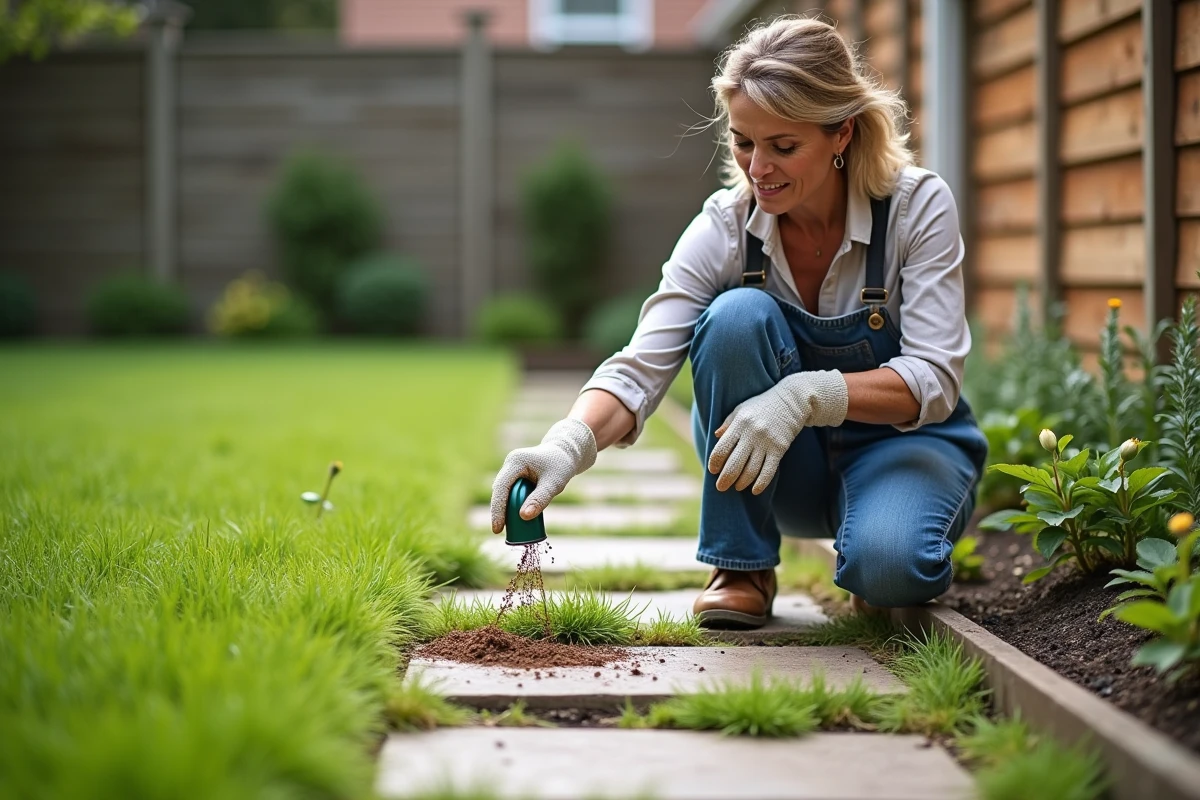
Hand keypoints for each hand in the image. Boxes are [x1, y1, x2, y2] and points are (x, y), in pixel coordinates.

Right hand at [489, 417, 597, 533]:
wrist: (566, 453)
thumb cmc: (561, 466)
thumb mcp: (553, 484)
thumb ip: (540, 499)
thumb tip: (523, 517)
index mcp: (516, 461)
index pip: (501, 487)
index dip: (497, 509)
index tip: (497, 528)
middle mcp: (510, 464)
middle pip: (499, 491)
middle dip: (499, 511)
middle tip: (501, 531)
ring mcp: (511, 469)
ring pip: (503, 493)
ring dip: (506, 509)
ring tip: (509, 528)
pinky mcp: (515, 476)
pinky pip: (510, 493)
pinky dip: (513, 505)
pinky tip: (516, 518)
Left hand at [708, 370, 847, 493]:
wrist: (791, 401)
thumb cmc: (762, 405)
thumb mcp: (741, 409)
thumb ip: (728, 423)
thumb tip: (715, 437)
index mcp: (739, 424)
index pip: (721, 449)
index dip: (715, 463)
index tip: (713, 470)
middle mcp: (751, 434)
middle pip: (734, 464)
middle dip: (725, 479)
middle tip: (720, 487)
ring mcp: (766, 442)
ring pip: (750, 470)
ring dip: (742, 483)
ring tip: (737, 487)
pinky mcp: (779, 449)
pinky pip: (768, 471)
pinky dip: (760, 483)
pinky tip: (754, 490)